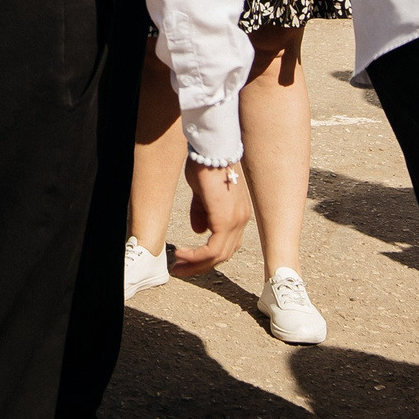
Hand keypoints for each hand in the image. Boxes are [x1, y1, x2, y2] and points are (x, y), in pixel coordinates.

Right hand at [166, 159, 250, 277]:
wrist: (211, 149)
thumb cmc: (206, 164)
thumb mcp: (202, 193)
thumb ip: (202, 212)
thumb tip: (199, 231)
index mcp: (237, 214)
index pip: (225, 244)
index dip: (206, 255)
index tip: (187, 259)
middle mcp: (241, 220)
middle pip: (223, 254)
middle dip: (200, 265)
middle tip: (179, 269)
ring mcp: (236, 222)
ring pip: (218, 255)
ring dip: (196, 263)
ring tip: (177, 265)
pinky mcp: (226, 221)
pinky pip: (212, 249)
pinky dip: (196, 256)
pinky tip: (182, 255)